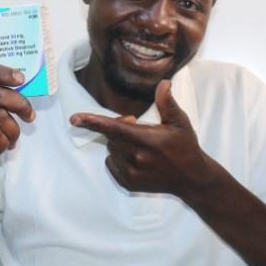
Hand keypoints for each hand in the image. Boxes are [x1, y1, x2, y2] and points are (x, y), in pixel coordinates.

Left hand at [70, 80, 208, 199]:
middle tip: (135, 125)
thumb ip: (167, 103)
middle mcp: (136, 158)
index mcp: (146, 140)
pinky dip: (117, 157)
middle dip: (118, 128)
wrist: (191, 178)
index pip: (115, 128)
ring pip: (111, 150)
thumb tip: (163, 83)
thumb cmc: (185, 147)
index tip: (74, 118)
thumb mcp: (180, 122)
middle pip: (111, 137)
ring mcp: (131, 173)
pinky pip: (111, 164)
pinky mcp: (129, 183)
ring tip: (138, 144)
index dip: (93, 121)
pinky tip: (135, 156)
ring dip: (118, 143)